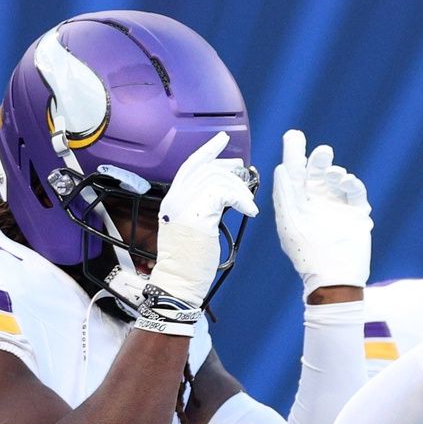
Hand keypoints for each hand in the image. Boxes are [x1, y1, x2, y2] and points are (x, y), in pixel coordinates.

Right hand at [146, 131, 258, 307]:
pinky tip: (250, 211)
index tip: (223, 140)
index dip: (208, 151)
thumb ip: (203, 208)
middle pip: (203, 167)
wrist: (179, 283)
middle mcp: (174, 200)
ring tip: (249, 204)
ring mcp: (183, 208)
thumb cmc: (189, 263)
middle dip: (228, 166)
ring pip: (215, 179)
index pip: (189, 166)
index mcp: (172, 201)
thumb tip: (222, 194)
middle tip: (244, 170)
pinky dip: (241, 199)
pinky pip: (222, 194)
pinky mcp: (197, 218)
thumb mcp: (194, 228)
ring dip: (239, 188)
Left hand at [273, 129, 371, 298]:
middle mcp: (315, 202)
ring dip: (335, 172)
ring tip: (335, 175)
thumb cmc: (307, 252)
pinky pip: (355, 192)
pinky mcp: (354, 214)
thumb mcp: (290, 221)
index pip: (294, 172)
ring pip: (336, 179)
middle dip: (318, 160)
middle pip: (316, 172)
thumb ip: (285, 192)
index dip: (294, 153)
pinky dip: (352, 184)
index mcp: (296, 203)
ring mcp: (335, 208)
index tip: (295, 136)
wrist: (335, 278)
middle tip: (323, 152)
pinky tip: (347, 183)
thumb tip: (284, 166)